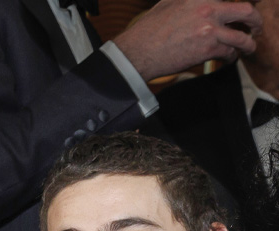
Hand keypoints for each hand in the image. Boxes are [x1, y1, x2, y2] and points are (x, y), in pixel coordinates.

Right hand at [114, 0, 261, 81]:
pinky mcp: (208, 49)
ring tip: (247, 48)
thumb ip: (189, 0)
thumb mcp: (170, 2)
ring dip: (248, 44)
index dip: (240, 6)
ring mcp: (210, 29)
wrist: (141, 51)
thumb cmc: (151, 29)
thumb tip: (198, 2)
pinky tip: (229, 58)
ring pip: (242, 37)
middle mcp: (209, 8)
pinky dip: (231, 57)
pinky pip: (229, 53)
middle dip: (255, 21)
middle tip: (256, 27)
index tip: (241, 13)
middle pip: (246, 11)